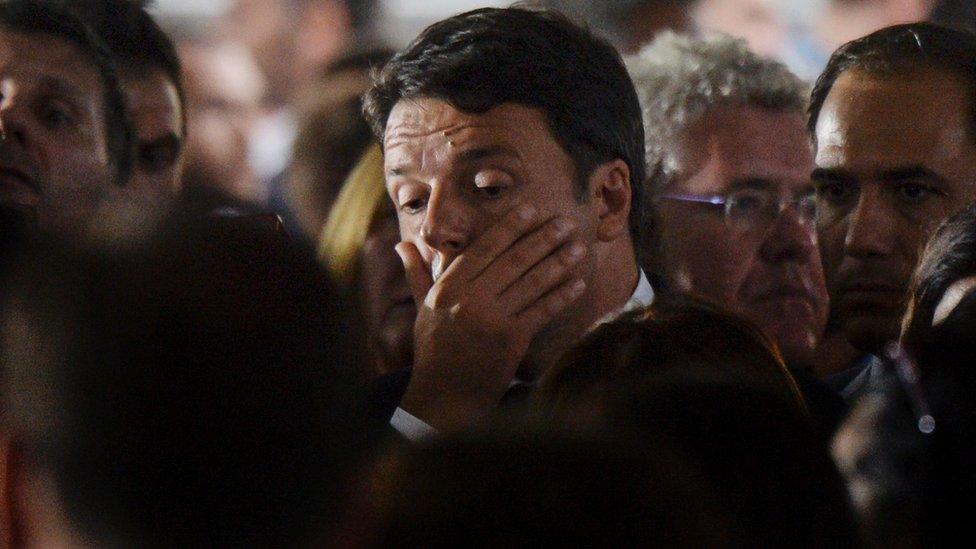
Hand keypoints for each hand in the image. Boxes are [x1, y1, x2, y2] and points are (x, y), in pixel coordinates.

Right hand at [397, 204, 587, 430]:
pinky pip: (542, 310)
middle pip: (513, 260)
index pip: (484, 248)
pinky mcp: (511, 340)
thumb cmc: (434, 348)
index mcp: (448, 287)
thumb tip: (401, 243)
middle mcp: (469, 299)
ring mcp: (491, 319)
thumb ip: (417, 272)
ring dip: (559, 262)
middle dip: (543, 238)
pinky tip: (578, 282)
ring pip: (532, 282)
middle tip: (566, 222)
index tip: (531, 209)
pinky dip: (562, 295)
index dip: (509, 227)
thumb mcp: (423, 308)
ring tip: (578, 247)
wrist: (444, 395)